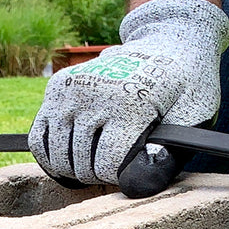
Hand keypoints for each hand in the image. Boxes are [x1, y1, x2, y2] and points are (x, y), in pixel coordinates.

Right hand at [29, 0, 228, 195]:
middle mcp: (94, 93)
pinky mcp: (58, 86)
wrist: (168, 43)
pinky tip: (69, 160)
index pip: (106, 166)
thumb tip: (133, 186)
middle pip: (81, 163)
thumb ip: (165, 156)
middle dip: (97, 175)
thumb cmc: (183, 89)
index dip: (118, 178)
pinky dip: (50, 156)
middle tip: (114, 166)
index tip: (130, 169)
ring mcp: (71, 89)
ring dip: (75, 169)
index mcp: (127, 104)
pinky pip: (39, 137)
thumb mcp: (189, 121)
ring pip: (58, 155)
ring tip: (95, 163)